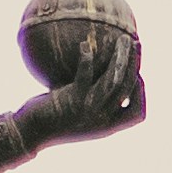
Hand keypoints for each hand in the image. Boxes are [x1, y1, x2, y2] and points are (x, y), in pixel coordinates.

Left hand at [32, 17, 144, 134]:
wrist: (31, 134)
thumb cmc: (52, 121)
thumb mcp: (79, 116)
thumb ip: (93, 102)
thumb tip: (98, 77)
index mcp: (107, 126)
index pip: (137, 113)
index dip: (140, 93)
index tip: (137, 74)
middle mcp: (102, 120)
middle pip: (127, 88)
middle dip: (134, 63)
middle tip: (136, 43)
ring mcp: (88, 110)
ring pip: (112, 80)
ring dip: (120, 57)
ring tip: (123, 38)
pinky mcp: (73, 100)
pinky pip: (85, 75)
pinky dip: (87, 59)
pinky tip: (85, 45)